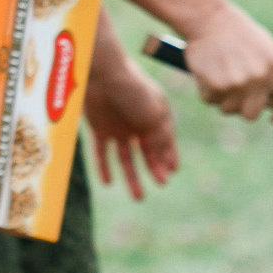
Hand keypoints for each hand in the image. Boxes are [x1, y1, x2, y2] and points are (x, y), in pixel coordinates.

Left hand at [85, 40, 177, 199]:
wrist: (103, 74)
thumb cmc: (133, 91)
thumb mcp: (155, 115)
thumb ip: (161, 137)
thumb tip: (165, 159)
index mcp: (155, 116)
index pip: (166, 141)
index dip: (170, 156)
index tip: (173, 171)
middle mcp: (137, 123)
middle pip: (148, 152)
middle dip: (154, 169)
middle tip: (161, 184)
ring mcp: (118, 127)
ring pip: (127, 157)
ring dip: (132, 176)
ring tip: (139, 197)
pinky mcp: (99, 128)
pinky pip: (102, 152)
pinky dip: (104, 167)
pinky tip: (109, 183)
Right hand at [180, 3, 272, 125]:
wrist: (208, 18)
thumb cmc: (242, 36)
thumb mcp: (269, 52)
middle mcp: (260, 76)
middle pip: (252, 114)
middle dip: (243, 107)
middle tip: (237, 91)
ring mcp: (238, 82)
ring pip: (229, 109)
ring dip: (223, 99)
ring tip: (221, 76)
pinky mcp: (215, 84)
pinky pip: (211, 100)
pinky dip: (207, 90)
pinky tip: (208, 72)